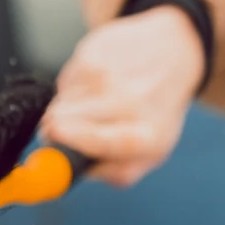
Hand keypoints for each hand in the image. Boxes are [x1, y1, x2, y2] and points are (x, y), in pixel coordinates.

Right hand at [39, 5, 205, 187]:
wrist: (173, 53)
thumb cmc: (156, 112)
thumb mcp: (150, 153)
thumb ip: (116, 173)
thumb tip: (73, 170)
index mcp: (146, 136)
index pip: (101, 139)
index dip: (72, 139)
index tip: (51, 137)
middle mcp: (129, 101)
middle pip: (65, 119)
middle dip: (56, 129)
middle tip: (64, 132)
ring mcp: (109, 73)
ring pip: (60, 101)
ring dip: (67, 109)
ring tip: (94, 105)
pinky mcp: (93, 51)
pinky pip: (64, 80)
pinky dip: (73, 87)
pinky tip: (95, 85)